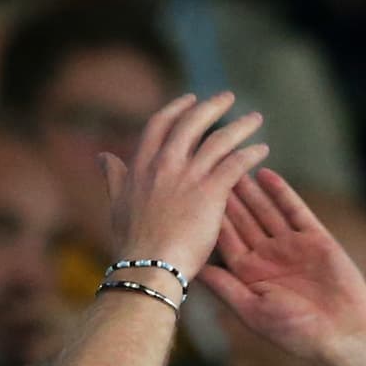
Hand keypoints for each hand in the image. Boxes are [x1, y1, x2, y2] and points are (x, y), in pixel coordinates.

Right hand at [99, 91, 268, 281]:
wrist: (147, 268)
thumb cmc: (132, 245)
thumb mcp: (117, 205)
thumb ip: (114, 177)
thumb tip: (103, 156)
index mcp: (142, 165)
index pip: (160, 124)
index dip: (177, 109)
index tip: (190, 99)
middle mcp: (165, 164)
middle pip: (192, 123)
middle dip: (212, 106)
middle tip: (228, 97)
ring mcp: (188, 176)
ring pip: (219, 139)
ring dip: (240, 126)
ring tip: (255, 119)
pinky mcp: (210, 192)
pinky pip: (236, 163)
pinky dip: (250, 153)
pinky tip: (262, 149)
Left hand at [202, 169, 365, 364]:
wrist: (342, 333)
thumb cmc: (295, 332)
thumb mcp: (253, 311)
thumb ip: (225, 288)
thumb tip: (193, 271)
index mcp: (250, 276)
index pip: (226, 241)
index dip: (211, 220)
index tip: (194, 198)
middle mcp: (268, 258)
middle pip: (243, 221)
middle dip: (227, 198)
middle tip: (209, 171)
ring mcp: (291, 246)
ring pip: (266, 211)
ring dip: (250, 191)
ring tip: (233, 166)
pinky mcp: (315, 238)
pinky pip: (295, 210)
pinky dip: (281, 193)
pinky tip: (266, 174)